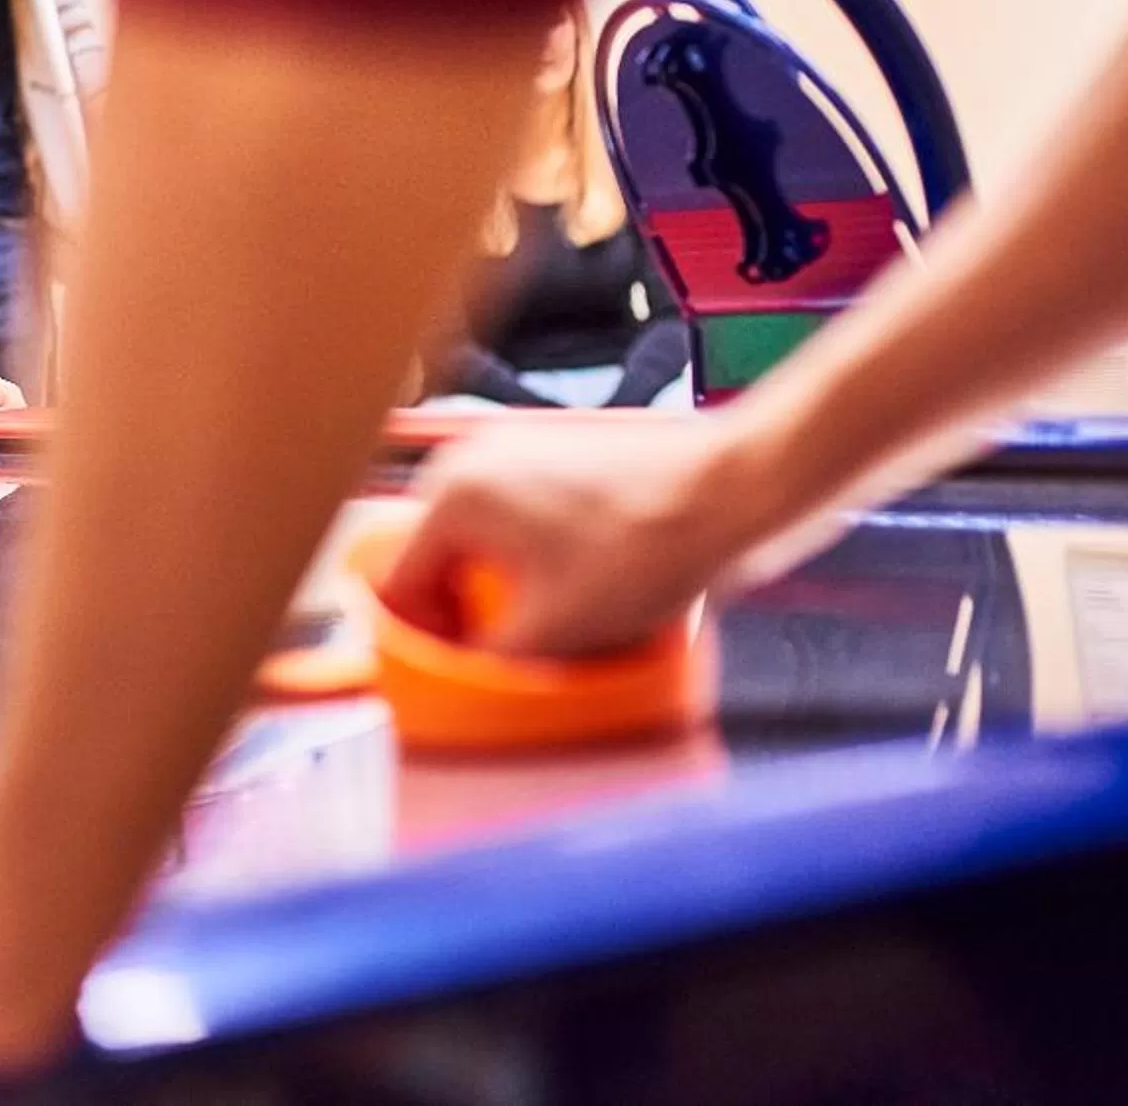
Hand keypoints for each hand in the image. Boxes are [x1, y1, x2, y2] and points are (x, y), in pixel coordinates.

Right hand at [383, 410, 794, 654]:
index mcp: (453, 498)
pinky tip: (565, 583)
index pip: (399, 582)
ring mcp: (512, 447)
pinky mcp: (553, 450)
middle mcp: (469, 460)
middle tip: (490, 654)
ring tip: (534, 623)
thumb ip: (485, 664)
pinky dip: (524, 551)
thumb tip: (454, 681)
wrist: (728, 494)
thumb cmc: (643, 553)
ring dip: (491, 581)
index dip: (418, 638)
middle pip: (434, 555)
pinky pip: (513, 511)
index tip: (444, 671)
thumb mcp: (551, 635)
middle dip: (455, 608)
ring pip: (475, 534)